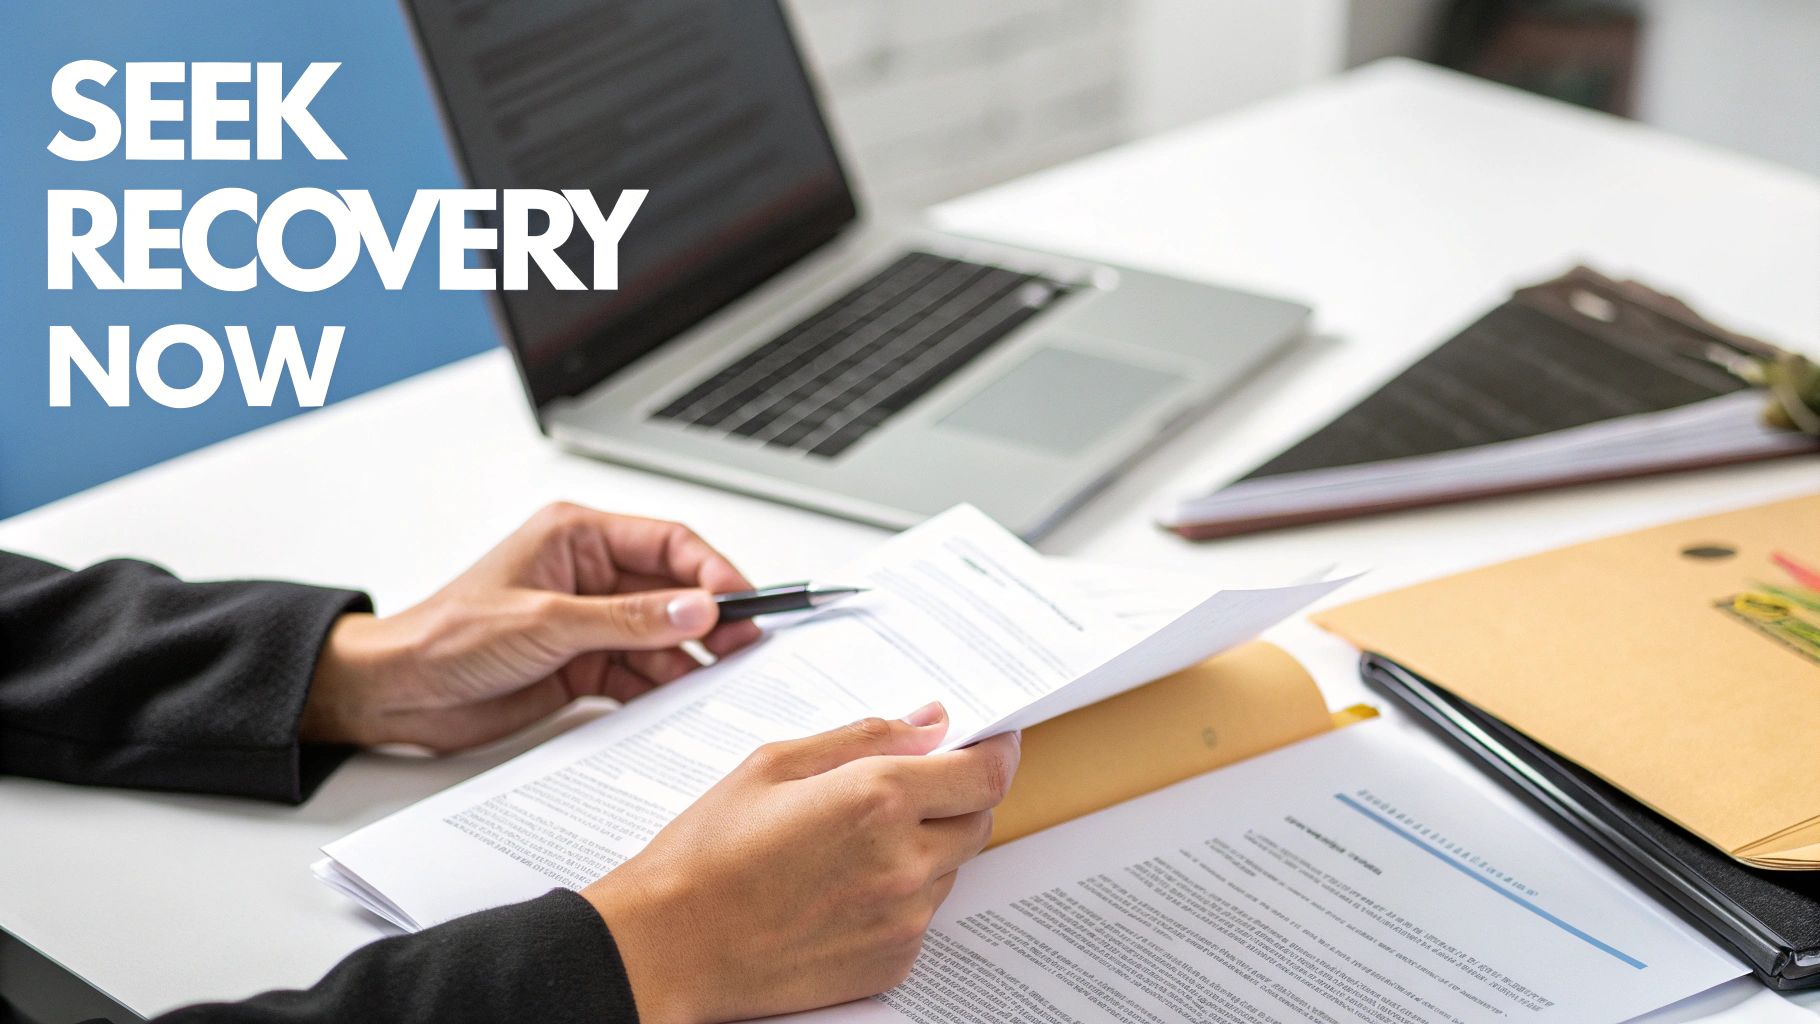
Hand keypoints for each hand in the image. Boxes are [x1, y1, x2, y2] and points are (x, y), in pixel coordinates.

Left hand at [301, 503, 761, 750]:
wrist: (396, 694)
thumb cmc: (446, 638)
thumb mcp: (546, 624)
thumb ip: (628, 619)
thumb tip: (699, 609)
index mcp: (576, 536)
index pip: (667, 542)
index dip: (712, 571)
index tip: (744, 604)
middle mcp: (587, 574)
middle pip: (672, 591)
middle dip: (709, 620)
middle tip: (744, 650)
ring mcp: (587, 622)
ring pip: (661, 636)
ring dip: (687, 660)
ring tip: (714, 685)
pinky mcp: (581, 664)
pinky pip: (638, 672)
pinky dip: (660, 688)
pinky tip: (678, 704)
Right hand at [584, 704, 1019, 1023]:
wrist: (670, 946)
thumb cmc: (709, 852)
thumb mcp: (776, 763)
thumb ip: (865, 736)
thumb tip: (929, 722)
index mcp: (876, 799)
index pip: (985, 772)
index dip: (997, 750)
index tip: (993, 739)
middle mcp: (903, 862)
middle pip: (978, 818)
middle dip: (955, 794)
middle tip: (907, 786)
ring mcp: (902, 919)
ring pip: (950, 867)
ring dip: (926, 844)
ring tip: (851, 842)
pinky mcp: (892, 961)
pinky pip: (923, 914)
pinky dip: (902, 893)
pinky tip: (843, 885)